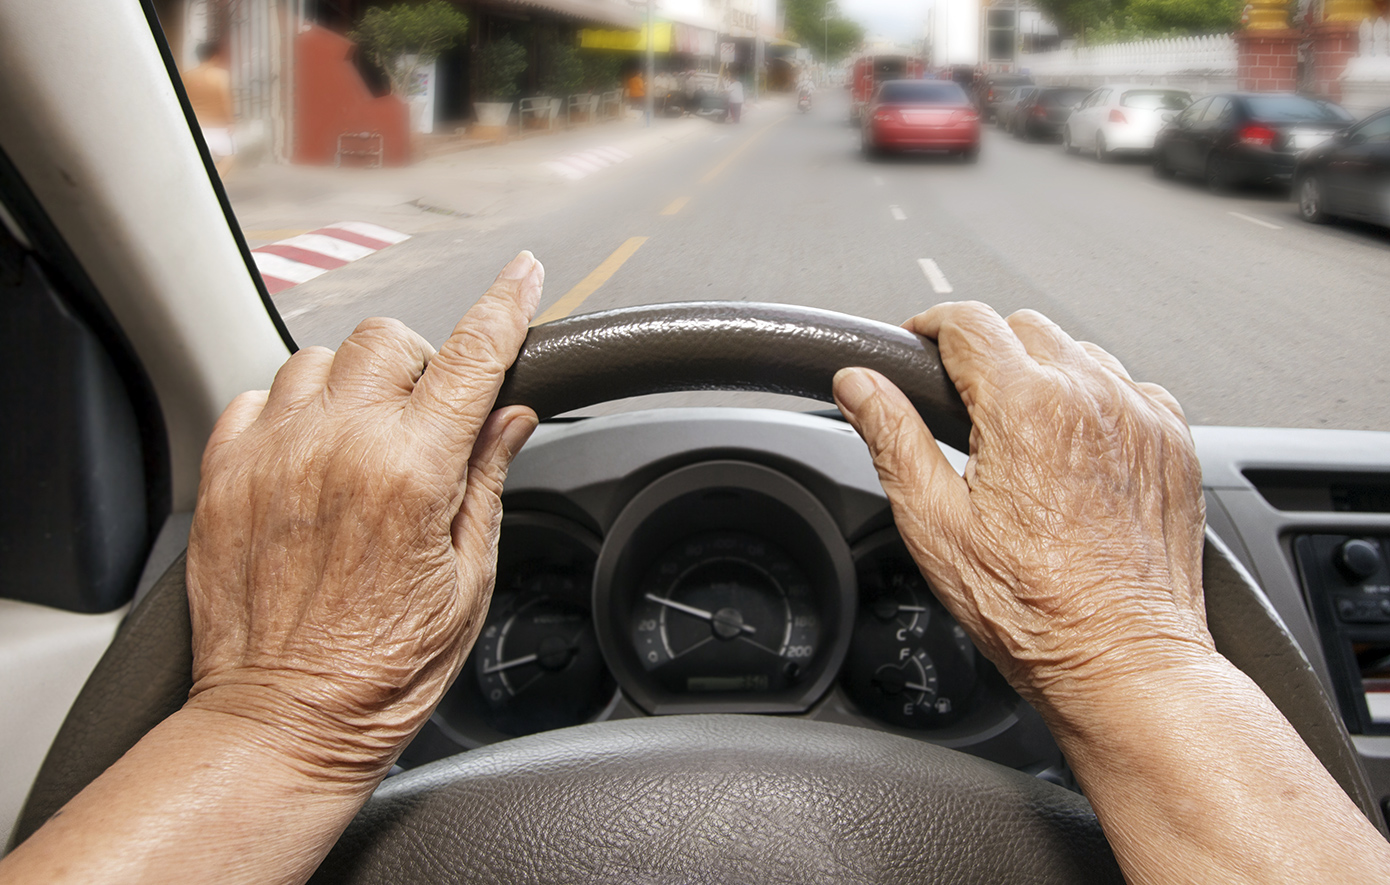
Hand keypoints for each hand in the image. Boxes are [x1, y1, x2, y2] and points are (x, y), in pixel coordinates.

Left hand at [185, 252, 542, 778]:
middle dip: (418, 364)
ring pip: (317, 358)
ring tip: (359, 442)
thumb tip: (510, 418)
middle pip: (387, 340)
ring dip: (351, 385)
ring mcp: (274, 456)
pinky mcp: (224, 476)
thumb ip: (485, 481)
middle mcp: (338, 448)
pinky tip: (307, 458)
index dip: (505, 307)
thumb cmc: (382, 670)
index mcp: (412, 474)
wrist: (284, 722)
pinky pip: (255, 397)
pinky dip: (288, 412)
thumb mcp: (467, 580)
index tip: (523, 276)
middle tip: (426, 420)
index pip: (471, 359)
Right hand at [832, 302, 1211, 706]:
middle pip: (1023, 328)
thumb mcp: (935, 524)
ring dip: (1042, 373)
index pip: (968, 322)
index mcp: (1026, 408)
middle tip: (961, 403)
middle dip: (985, 351)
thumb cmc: (1033, 609)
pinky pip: (1129, 388)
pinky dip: (1097, 402)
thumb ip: (892, 438)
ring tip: (1019, 434)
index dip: (929, 326)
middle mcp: (1092, 397)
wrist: (1122, 658)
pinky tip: (1074, 452)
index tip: (917, 344)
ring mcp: (1141, 417)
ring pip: (1079, 353)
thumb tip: (859, 385)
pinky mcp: (1173, 442)